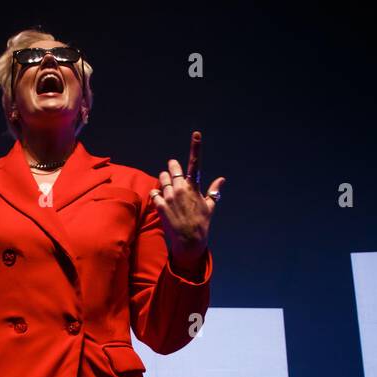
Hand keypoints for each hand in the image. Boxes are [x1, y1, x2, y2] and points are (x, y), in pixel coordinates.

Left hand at [149, 131, 224, 270]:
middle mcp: (181, 189)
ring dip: (164, 180)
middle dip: (172, 167)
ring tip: (168, 187)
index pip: (196, 164)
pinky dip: (156, 194)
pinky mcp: (160, 206)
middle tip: (172, 169)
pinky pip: (154, 193)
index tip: (196, 134)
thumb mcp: (210, 206)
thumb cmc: (201, 224)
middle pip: (173, 169)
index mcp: (194, 187)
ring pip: (162, 179)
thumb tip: (222, 179)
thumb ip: (213, 191)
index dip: (196, 147)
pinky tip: (160, 199)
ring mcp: (170, 197)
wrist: (189, 242)